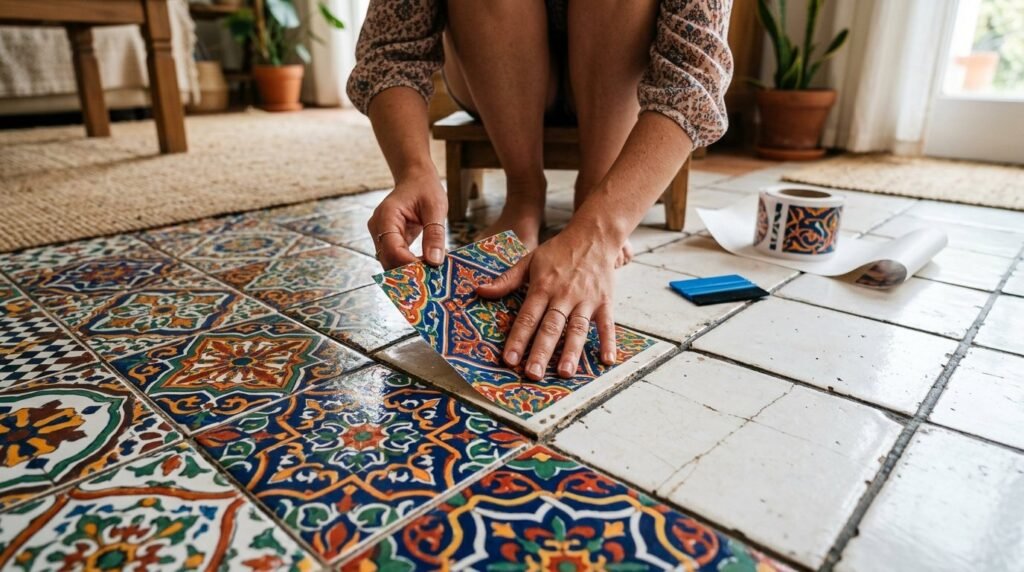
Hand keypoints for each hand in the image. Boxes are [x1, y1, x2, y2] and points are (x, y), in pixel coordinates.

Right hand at [367, 174, 447, 268]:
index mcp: (386, 216)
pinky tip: (426, 265)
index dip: (409, 265)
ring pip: (390, 262)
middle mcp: (378, 227)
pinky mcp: (387, 240)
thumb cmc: (425, 188)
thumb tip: (435, 261)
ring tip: (432, 271)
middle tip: (433, 277)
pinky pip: (395, 257)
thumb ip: (434, 234)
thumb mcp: (435, 208)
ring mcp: (380, 234)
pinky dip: (410, 264)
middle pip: (388, 259)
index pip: (392, 249)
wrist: (416, 179)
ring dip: (410, 270)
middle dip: (409, 271)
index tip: (430, 272)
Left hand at [477, 225, 619, 379]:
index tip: (508, 359)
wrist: (593, 235)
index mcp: (543, 287)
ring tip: (564, 372)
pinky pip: (607, 324)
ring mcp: (586, 300)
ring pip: (577, 328)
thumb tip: (480, 291)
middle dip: (541, 351)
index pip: (527, 317)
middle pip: (551, 327)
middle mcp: (564, 295)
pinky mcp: (605, 301)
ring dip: (571, 351)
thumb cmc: (558, 251)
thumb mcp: (529, 260)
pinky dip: (608, 342)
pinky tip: (606, 360)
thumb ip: (506, 279)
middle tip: (533, 374)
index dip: (517, 338)